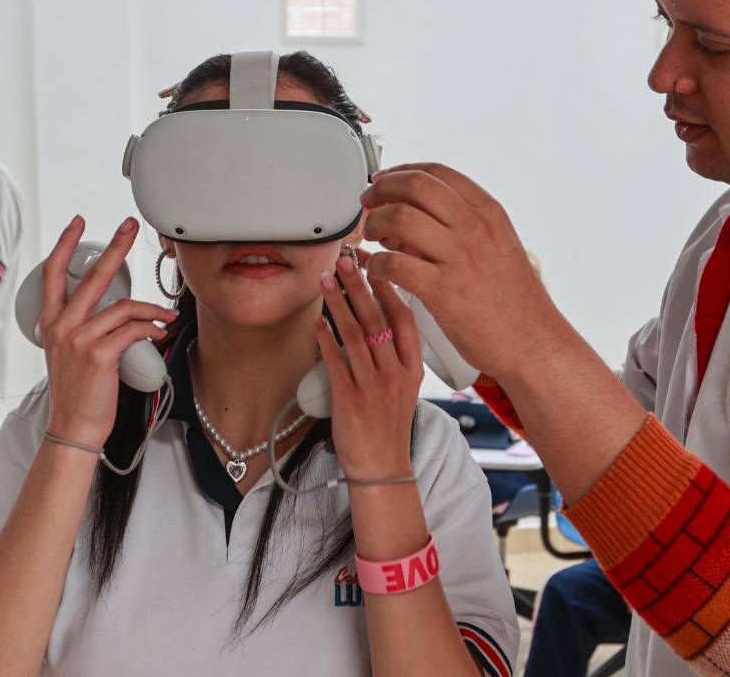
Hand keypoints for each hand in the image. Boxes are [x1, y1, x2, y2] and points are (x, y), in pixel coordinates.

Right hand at [39, 216, 178, 447]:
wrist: (74, 427)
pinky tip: (160, 333)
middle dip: (116, 246)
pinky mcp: (99, 354)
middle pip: (93, 275)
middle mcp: (62, 326)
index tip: (78, 223)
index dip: (65, 245)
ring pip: (123, 306)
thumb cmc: (79, 393)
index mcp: (52, 323)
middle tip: (130, 226)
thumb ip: (84, 328)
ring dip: (152, 309)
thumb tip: (117, 311)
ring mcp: (79, 339)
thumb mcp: (70, 354)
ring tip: (167, 316)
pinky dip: (152, 328)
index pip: (53, 273)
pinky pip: (133, 329)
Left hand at [316, 255, 423, 480]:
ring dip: (337, 303)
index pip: (405, 320)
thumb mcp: (405, 388)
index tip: (376, 267)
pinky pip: (335, 361)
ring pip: (354, 334)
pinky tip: (317, 321)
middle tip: (344, 262)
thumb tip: (379, 321)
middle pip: (377, 319)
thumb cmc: (389, 426)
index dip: (389, 290)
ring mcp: (372, 386)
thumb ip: (396, 356)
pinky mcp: (349, 400)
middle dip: (358, 286)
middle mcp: (395, 374)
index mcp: (412, 369)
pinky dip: (325, 338)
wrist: (382, 467)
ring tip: (325, 281)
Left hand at [359, 163, 564, 379]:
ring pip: (399, 218)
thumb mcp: (499, 246)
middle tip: (368, 205)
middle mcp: (474, 228)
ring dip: (375, 224)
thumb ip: (463, 226)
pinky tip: (377, 269)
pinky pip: (393, 263)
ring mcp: (459, 257)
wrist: (532, 341)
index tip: (383, 180)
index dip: (401, 171)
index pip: (436, 172)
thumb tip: (416, 215)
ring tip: (372, 238)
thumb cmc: (514, 301)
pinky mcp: (442, 290)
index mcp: (488, 213)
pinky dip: (376, 263)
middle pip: (414, 186)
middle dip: (381, 190)